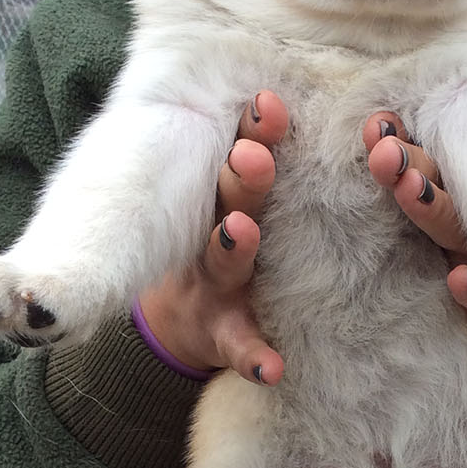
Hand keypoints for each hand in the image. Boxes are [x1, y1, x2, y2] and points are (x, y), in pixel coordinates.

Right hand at [137, 93, 290, 383]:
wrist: (176, 322)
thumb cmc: (219, 249)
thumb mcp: (228, 206)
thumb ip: (252, 163)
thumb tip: (290, 99)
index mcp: (230, 203)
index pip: (242, 158)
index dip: (255, 131)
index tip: (270, 101)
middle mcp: (218, 239)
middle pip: (231, 202)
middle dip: (244, 177)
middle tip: (254, 154)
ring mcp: (216, 287)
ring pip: (227, 263)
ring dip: (234, 246)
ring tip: (241, 229)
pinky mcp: (221, 336)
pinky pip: (238, 347)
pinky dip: (253, 357)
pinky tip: (272, 369)